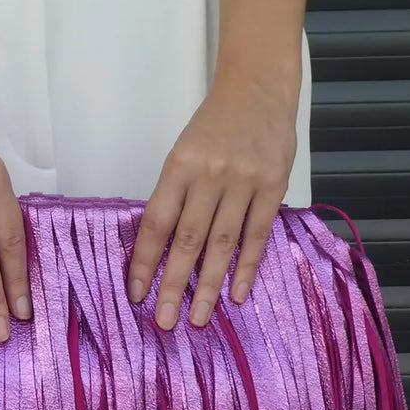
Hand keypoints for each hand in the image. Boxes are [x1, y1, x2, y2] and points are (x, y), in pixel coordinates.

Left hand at [126, 73, 298, 329]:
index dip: (146, 260)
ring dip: (209, 285)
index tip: (136, 292)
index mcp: (179, 165)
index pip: (157, 222)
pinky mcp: (273, 187)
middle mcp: (211, 175)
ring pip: (222, 244)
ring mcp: (244, 182)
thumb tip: (161, 247)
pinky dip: (246, 267)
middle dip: (173, 284)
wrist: (258, 88)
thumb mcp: (183, 151)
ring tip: (199, 318)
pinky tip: (236, 294)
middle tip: (164, 321)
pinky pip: (257, 235)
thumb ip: (176, 194)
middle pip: (188, 239)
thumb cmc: (214, 124)